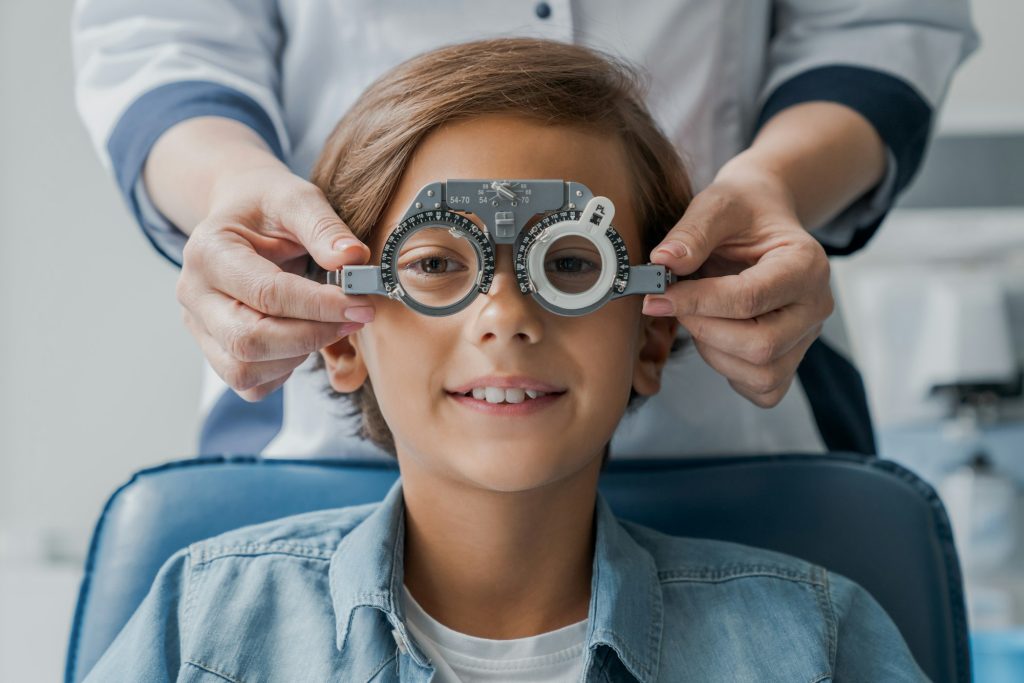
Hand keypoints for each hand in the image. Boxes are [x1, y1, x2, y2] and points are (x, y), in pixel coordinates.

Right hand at [175, 163, 374, 400]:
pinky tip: (304, 338)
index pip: (266, 293)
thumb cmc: (267, 206)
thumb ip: (324, 227)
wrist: (240, 214)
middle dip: (311, 336)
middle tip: (354, 319)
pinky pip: (249, 383)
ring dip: (297, 356)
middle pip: (248, 341)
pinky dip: (283, 370)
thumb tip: (353, 259)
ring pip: (244, 371)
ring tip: (327, 325)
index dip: (320, 305)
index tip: (362, 305)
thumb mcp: (296, 198)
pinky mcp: (214, 349)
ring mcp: (200, 326)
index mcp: (208, 252)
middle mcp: (194, 294)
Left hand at [642, 164, 832, 407]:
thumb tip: (663, 262)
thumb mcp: (717, 204)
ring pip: (762, 374)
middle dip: (705, 330)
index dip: (697, 302)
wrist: (762, 217)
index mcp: (806, 264)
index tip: (657, 296)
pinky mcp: (792, 357)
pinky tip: (715, 338)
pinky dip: (731, 372)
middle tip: (676, 305)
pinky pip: (764, 389)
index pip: (750, 299)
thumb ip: (692, 232)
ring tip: (698, 316)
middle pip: (761, 346)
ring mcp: (807, 336)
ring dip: (714, 352)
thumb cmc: (743, 210)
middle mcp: (815, 305)